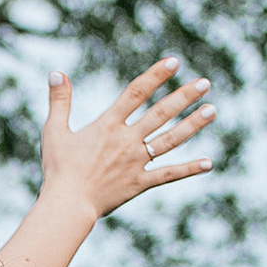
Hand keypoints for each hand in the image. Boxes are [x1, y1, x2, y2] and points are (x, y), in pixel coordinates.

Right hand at [43, 56, 215, 226]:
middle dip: (184, 96)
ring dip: (192, 125)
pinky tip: (208, 163)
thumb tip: (56, 73)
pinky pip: (168, 175)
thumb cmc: (58, 169)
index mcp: (108, 125)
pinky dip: (188, 169)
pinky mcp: (139, 183)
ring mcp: (136, 162)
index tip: (174, 62)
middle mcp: (127, 140)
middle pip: (161, 113)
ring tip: (211, 111)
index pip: (136, 93)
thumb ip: (59, 101)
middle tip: (204, 83)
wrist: (67, 205)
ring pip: (170, 140)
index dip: (156, 76)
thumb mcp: (54, 131)